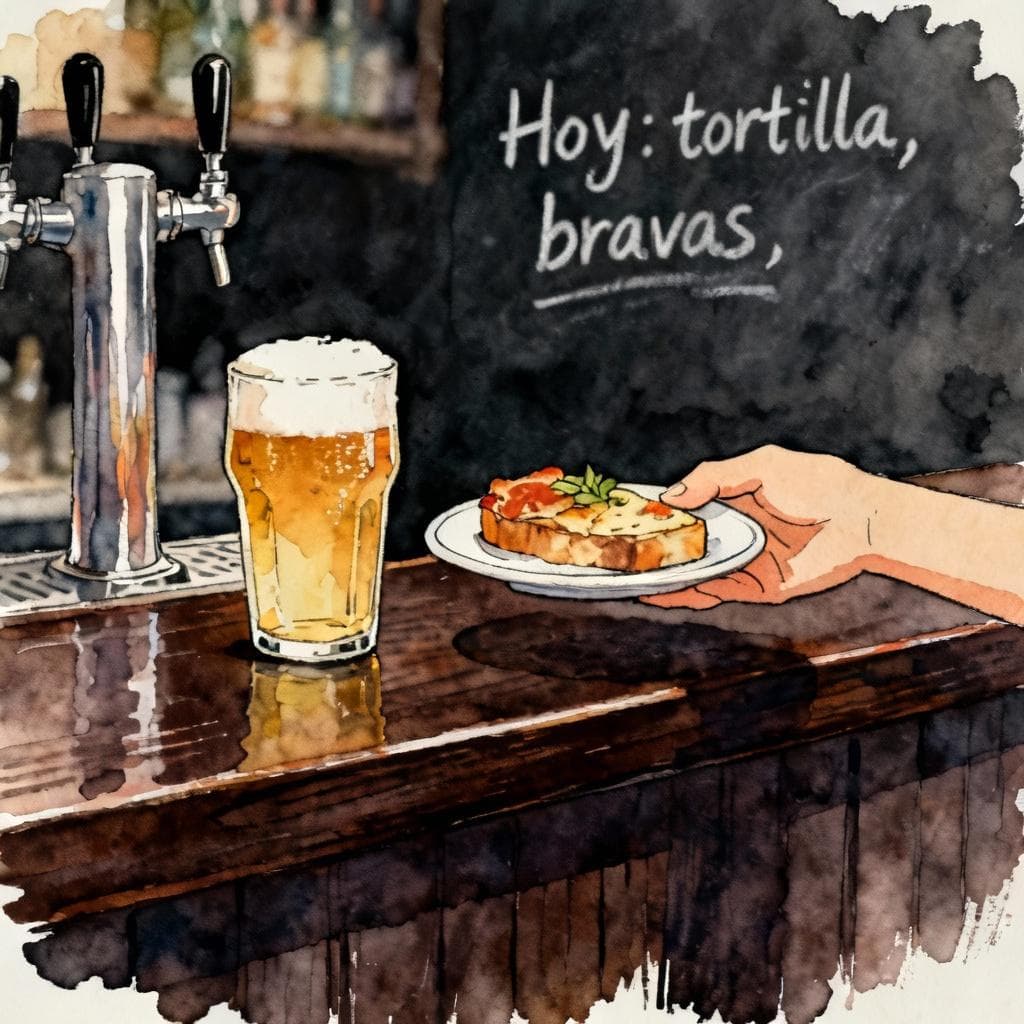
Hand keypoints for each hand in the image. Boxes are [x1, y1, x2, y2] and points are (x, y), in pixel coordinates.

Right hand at [642, 445, 879, 608]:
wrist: (862, 520)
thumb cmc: (818, 483)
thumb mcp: (760, 465)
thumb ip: (713, 477)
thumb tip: (670, 498)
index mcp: (730, 499)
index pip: (684, 507)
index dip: (655, 511)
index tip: (621, 513)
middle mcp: (731, 532)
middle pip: (681, 543)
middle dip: (649, 548)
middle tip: (613, 552)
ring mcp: (739, 561)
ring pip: (690, 572)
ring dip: (660, 576)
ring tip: (625, 578)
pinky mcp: (752, 587)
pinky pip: (711, 593)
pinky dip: (683, 596)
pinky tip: (657, 595)